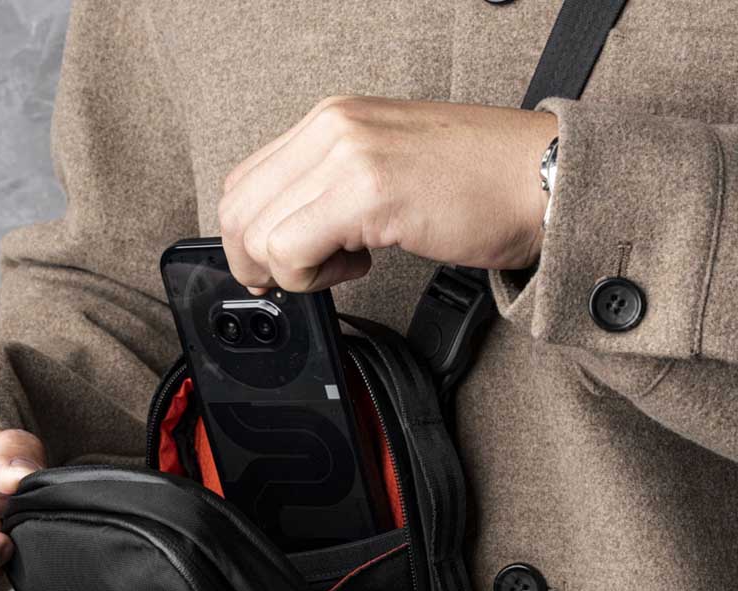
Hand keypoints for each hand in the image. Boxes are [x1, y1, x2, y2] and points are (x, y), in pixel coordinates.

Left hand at [218, 96, 556, 291]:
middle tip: (305, 275)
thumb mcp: (382, 168)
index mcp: (330, 120)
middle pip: (238, 210)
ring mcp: (346, 155)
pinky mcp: (366, 192)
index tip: (277, 264)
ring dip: (291, 271)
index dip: (248, 237)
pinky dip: (311, 279)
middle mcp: (330, 127)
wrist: (543, 180)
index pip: (244, 183)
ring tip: (344, 265)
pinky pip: (290, 252)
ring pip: (258, 235)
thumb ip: (327, 190)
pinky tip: (360, 266)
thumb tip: (279, 236)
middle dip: (258, 263)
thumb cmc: (477, 183)